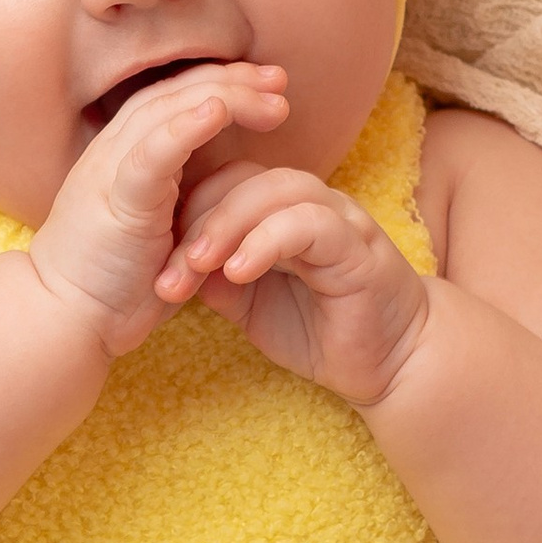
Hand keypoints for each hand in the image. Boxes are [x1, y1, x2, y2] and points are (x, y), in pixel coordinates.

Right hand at [26, 63, 288, 353]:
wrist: (63, 318)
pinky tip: (217, 111)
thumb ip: (185, 199)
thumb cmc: (114, 282)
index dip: (223, 83)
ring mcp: (110, 171)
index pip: (176, 97)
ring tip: (268, 93)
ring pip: (167, 111)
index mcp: (126, 155)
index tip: (271, 86)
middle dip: (232, 79)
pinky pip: (150, 154)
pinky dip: (184, 128)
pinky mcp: (115, 200)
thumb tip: (230, 190)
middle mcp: (114, 150)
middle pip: (176, 92)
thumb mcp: (159, 229)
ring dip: (222, 96)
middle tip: (280, 79)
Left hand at [156, 162, 430, 402]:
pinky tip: (239, 271)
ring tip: (198, 265)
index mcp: (279, 210)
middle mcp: (308, 204)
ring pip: (276, 190)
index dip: (184, 214)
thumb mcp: (246, 305)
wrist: (387, 365)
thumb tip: (169, 261)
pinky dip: (268, 241)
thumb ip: (213, 276)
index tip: (154, 261)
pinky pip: (310, 224)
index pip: (223, 183)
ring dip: (229, 224)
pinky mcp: (359, 245)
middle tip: (169, 268)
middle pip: (243, 178)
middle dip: (198, 219)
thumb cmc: (318, 329)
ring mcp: (337, 219)